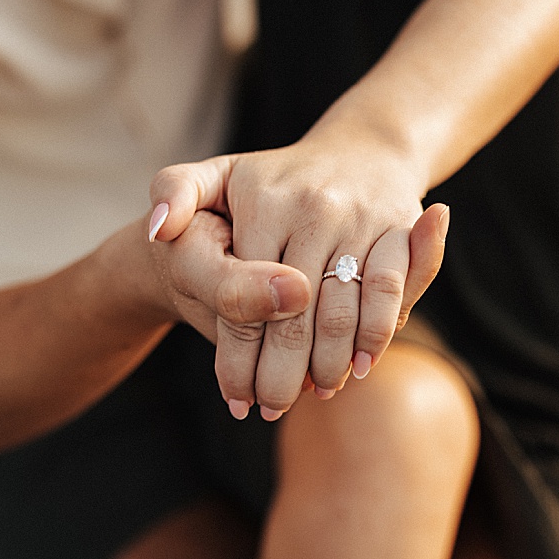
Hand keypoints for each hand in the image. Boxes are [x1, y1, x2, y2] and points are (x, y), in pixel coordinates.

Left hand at [148, 131, 447, 418]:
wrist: (365, 149)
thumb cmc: (276, 177)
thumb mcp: (218, 174)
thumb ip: (175, 194)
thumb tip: (159, 231)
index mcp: (263, 200)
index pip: (244, 298)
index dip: (239, 358)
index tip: (236, 398)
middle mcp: (314, 206)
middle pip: (293, 316)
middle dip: (282, 376)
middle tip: (272, 409)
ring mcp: (360, 216)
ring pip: (340, 312)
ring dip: (328, 366)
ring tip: (312, 394)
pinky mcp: (400, 225)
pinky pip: (387, 291)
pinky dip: (375, 335)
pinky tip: (359, 366)